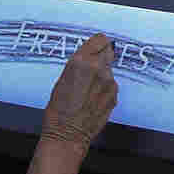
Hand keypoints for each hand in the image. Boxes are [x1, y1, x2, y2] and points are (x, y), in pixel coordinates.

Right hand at [40, 33, 117, 154]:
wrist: (68, 134)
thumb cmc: (59, 111)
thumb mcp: (62, 79)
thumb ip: (80, 64)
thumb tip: (90, 56)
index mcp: (81, 62)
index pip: (100, 39)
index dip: (97, 44)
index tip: (95, 47)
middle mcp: (98, 68)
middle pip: (108, 51)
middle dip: (101, 57)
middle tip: (91, 68)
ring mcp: (109, 81)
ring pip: (109, 69)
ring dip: (102, 74)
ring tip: (88, 89)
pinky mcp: (115, 93)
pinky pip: (111, 83)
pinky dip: (105, 87)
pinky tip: (93, 98)